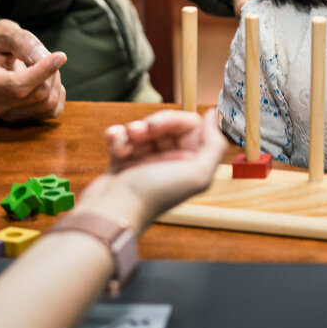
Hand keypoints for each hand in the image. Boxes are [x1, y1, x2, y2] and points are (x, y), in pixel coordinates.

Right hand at [0, 19, 67, 122]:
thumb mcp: (2, 31)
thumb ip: (21, 41)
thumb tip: (42, 57)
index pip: (18, 85)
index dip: (43, 72)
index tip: (61, 55)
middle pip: (39, 94)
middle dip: (51, 71)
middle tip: (43, 54)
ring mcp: (8, 115)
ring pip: (49, 103)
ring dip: (55, 81)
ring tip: (41, 65)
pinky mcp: (22, 119)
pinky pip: (53, 111)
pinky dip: (57, 93)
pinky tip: (46, 80)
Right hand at [101, 109, 227, 225]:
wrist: (111, 212)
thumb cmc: (153, 196)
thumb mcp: (197, 174)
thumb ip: (215, 145)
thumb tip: (214, 115)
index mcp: (191, 163)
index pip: (191, 126)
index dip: (174, 120)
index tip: (157, 126)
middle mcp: (172, 161)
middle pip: (167, 125)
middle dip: (150, 124)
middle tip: (137, 132)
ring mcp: (148, 161)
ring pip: (144, 129)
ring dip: (132, 131)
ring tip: (124, 144)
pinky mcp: (126, 162)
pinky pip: (124, 138)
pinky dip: (117, 137)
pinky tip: (114, 143)